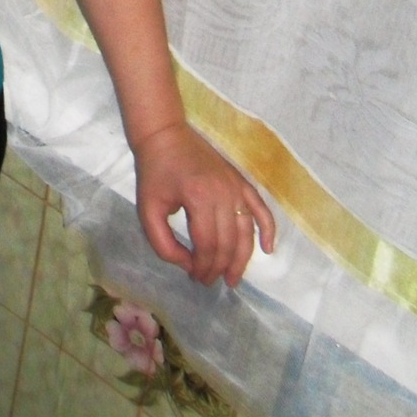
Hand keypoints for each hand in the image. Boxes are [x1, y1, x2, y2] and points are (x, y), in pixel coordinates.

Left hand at [132, 122, 275, 286]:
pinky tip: (268, 249)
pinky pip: (261, 208)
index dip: (202, 267)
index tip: (194, 277)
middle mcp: (223, 193)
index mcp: (198, 198)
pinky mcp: (240, 181)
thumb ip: (164, 244)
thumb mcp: (148, 211)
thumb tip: (188, 265)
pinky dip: (268, 230)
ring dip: (241, 259)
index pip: (207, 245)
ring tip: (232, 278)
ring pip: (246, 232)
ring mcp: (235, 186)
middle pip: (228, 243)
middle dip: (219, 268)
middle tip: (208, 281)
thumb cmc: (154, 173)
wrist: (165, 135)